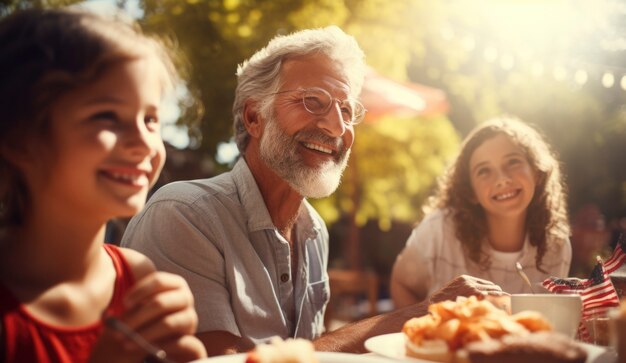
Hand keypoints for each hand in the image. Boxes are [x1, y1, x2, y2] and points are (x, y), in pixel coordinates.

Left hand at [90, 272, 206, 362]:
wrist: (162, 338)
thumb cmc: (146, 318)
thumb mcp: (137, 309)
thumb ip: (127, 308)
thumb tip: (106, 316)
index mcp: (174, 283)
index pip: (158, 280)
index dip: (140, 291)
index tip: (123, 304)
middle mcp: (185, 296)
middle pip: (160, 303)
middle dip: (137, 317)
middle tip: (118, 330)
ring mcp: (190, 315)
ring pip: (167, 323)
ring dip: (144, 334)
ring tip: (126, 343)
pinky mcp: (191, 335)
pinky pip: (175, 341)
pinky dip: (156, 346)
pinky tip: (143, 350)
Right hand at [429, 275, 507, 303]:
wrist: (433, 306)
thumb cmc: (443, 303)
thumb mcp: (454, 292)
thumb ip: (466, 292)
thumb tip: (481, 297)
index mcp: (464, 279)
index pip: (485, 283)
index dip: (493, 290)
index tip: (501, 295)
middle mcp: (469, 281)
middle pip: (492, 286)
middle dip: (499, 294)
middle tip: (508, 300)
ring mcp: (472, 288)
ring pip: (494, 291)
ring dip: (501, 297)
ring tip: (509, 302)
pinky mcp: (475, 295)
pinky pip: (491, 297)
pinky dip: (497, 301)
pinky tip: (503, 305)